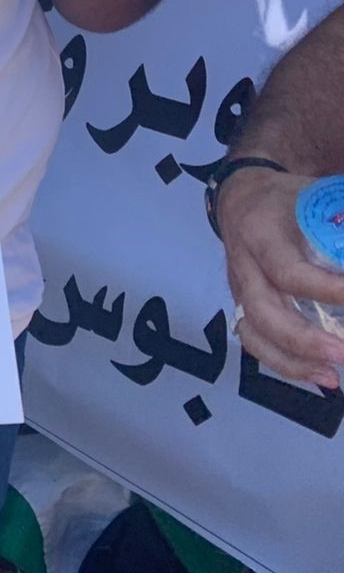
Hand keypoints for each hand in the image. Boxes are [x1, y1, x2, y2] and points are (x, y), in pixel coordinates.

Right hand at [221, 167, 343, 387]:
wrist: (241, 196)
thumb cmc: (287, 197)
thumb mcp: (318, 196)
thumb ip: (341, 220)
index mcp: (261, 232)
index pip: (288, 270)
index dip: (326, 290)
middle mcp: (244, 264)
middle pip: (262, 310)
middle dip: (304, 339)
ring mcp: (240, 287)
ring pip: (252, 331)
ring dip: (292, 361)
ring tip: (332, 376)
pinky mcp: (243, 304)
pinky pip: (254, 339)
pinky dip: (284, 364)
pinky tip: (319, 375)